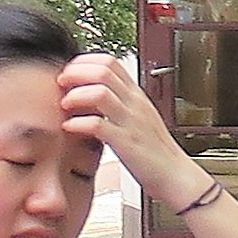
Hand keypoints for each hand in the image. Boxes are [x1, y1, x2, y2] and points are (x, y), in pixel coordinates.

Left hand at [62, 52, 202, 206]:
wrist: (175, 176)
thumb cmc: (155, 152)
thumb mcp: (140, 119)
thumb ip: (120, 104)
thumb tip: (92, 94)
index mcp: (137, 96)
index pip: (111, 62)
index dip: (85, 61)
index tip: (70, 71)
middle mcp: (135, 104)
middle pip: (103, 71)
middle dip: (75, 73)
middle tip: (61, 83)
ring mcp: (131, 122)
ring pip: (100, 93)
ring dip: (76, 95)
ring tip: (65, 104)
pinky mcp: (125, 142)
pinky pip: (97, 124)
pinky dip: (77, 123)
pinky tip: (69, 127)